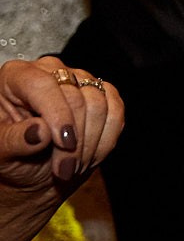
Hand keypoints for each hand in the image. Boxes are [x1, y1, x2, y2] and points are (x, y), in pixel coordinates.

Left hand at [0, 57, 123, 192]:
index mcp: (14, 78)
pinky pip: (116, 111)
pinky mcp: (102, 92)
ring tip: (72, 164)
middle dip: (74, 140)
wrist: (31, 169)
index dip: (57, 114)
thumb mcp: (0, 153)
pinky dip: (107, 139)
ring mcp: (78, 79)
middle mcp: (48, 71)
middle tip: (63, 168)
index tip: (63, 143)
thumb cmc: (10, 156)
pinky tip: (89, 155)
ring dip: (90, 143)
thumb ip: (14, 141)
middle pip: (76, 97)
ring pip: (99, 104)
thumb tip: (39, 132)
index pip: (41, 85)